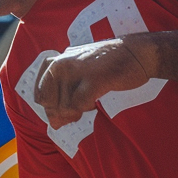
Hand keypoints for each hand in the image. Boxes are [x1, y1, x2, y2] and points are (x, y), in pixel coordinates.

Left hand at [34, 38, 152, 128]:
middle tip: (82, 104)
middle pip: (48, 103)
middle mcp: (60, 63)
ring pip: (64, 107)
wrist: (138, 53)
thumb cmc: (107, 67)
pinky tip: (97, 98)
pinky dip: (88, 107)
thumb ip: (62, 98)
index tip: (69, 104)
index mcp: (54, 61)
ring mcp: (75, 70)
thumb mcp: (78, 76)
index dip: (52, 107)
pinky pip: (79, 105)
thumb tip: (54, 125)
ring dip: (79, 108)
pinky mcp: (93, 79)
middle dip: (62, 111)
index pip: (39, 95)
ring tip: (92, 95)